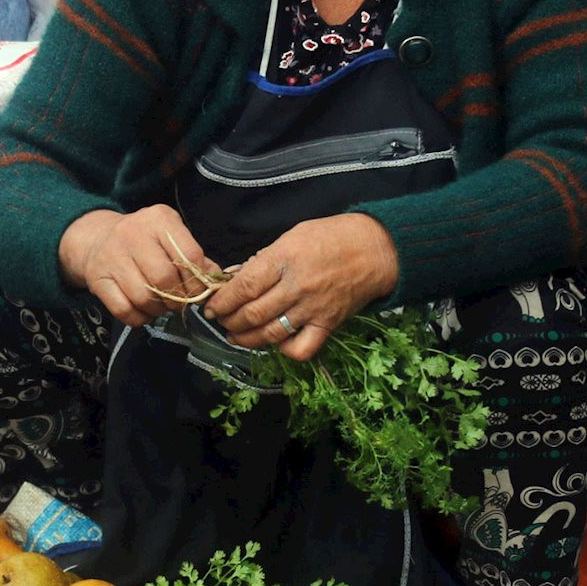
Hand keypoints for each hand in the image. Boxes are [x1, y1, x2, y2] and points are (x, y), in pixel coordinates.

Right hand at [59, 206, 218, 326]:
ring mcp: (112, 256)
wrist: (97, 239)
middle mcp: (133, 233)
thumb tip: (216, 281)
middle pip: (164, 278)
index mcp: (159, 219)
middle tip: (179, 303)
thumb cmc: (144, 241)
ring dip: (158, 310)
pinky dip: (139, 318)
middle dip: (178, 299)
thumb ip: (195, 258)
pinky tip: (144, 312)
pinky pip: (124, 310)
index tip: (199, 293)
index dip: (198, 282)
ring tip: (162, 307)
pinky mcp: (97, 278)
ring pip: (144, 297)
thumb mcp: (171, 237)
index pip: (189, 255)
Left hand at [204, 214, 400, 361]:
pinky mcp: (328, 324)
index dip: (222, 301)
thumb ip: (266, 259)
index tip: (211, 306)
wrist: (375, 249)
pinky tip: (276, 343)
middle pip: (252, 314)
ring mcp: (312, 308)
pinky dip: (284, 350)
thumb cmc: (331, 237)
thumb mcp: (292, 235)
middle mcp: (296, 286)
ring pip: (271, 333)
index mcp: (285, 259)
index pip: (244, 287)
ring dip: (247, 339)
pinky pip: (302, 348)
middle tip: (221, 320)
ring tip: (236, 336)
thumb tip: (238, 279)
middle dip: (229, 321)